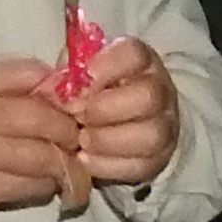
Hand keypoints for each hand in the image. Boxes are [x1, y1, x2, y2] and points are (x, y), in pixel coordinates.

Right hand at [0, 57, 81, 215]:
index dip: (62, 91)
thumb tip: (73, 88)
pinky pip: (35, 187)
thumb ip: (26, 76)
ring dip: (64, 159)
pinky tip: (40, 174)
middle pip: (45, 122)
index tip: (73, 104)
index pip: (33, 76)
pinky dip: (47, 181)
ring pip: (46, 160)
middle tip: (75, 134)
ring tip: (62, 155)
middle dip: (69, 129)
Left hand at [73, 35, 181, 187]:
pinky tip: (85, 159)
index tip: (84, 76)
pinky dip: (108, 165)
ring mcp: (165, 126)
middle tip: (77, 115)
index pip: (136, 54)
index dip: (109, 64)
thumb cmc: (96, 90)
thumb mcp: (83, 71)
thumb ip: (71, 71)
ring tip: (81, 139)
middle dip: (104, 109)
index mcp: (141, 62)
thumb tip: (56, 85)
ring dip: (107, 140)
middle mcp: (160, 91)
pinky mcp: (159, 159)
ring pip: (149, 136)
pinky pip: (140, 166)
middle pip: (147, 97)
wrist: (121, 122)